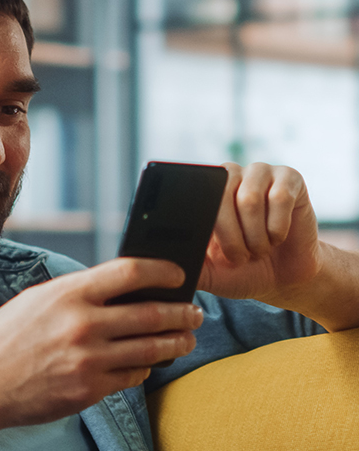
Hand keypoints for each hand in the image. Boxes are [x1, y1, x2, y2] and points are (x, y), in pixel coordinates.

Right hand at [0, 256, 202, 429]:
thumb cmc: (7, 338)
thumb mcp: (39, 300)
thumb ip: (80, 292)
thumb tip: (125, 287)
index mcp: (70, 294)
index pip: (132, 272)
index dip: (164, 271)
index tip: (180, 275)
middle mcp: (83, 325)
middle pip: (153, 313)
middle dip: (183, 313)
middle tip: (195, 313)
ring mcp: (88, 360)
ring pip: (151, 349)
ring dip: (176, 343)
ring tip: (185, 339)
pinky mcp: (89, 390)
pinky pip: (132, 377)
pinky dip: (144, 369)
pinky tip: (148, 363)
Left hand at [197, 162, 322, 303]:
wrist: (283, 277)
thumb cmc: (243, 271)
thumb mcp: (208, 273)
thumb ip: (185, 265)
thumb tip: (161, 262)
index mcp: (204, 193)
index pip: (191, 195)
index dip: (202, 224)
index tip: (209, 248)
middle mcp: (230, 175)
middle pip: (221, 197)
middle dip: (230, 238)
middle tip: (240, 259)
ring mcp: (260, 173)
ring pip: (249, 200)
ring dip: (255, 236)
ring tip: (259, 249)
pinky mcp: (289, 178)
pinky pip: (280, 198)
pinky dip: (277, 228)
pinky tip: (278, 237)